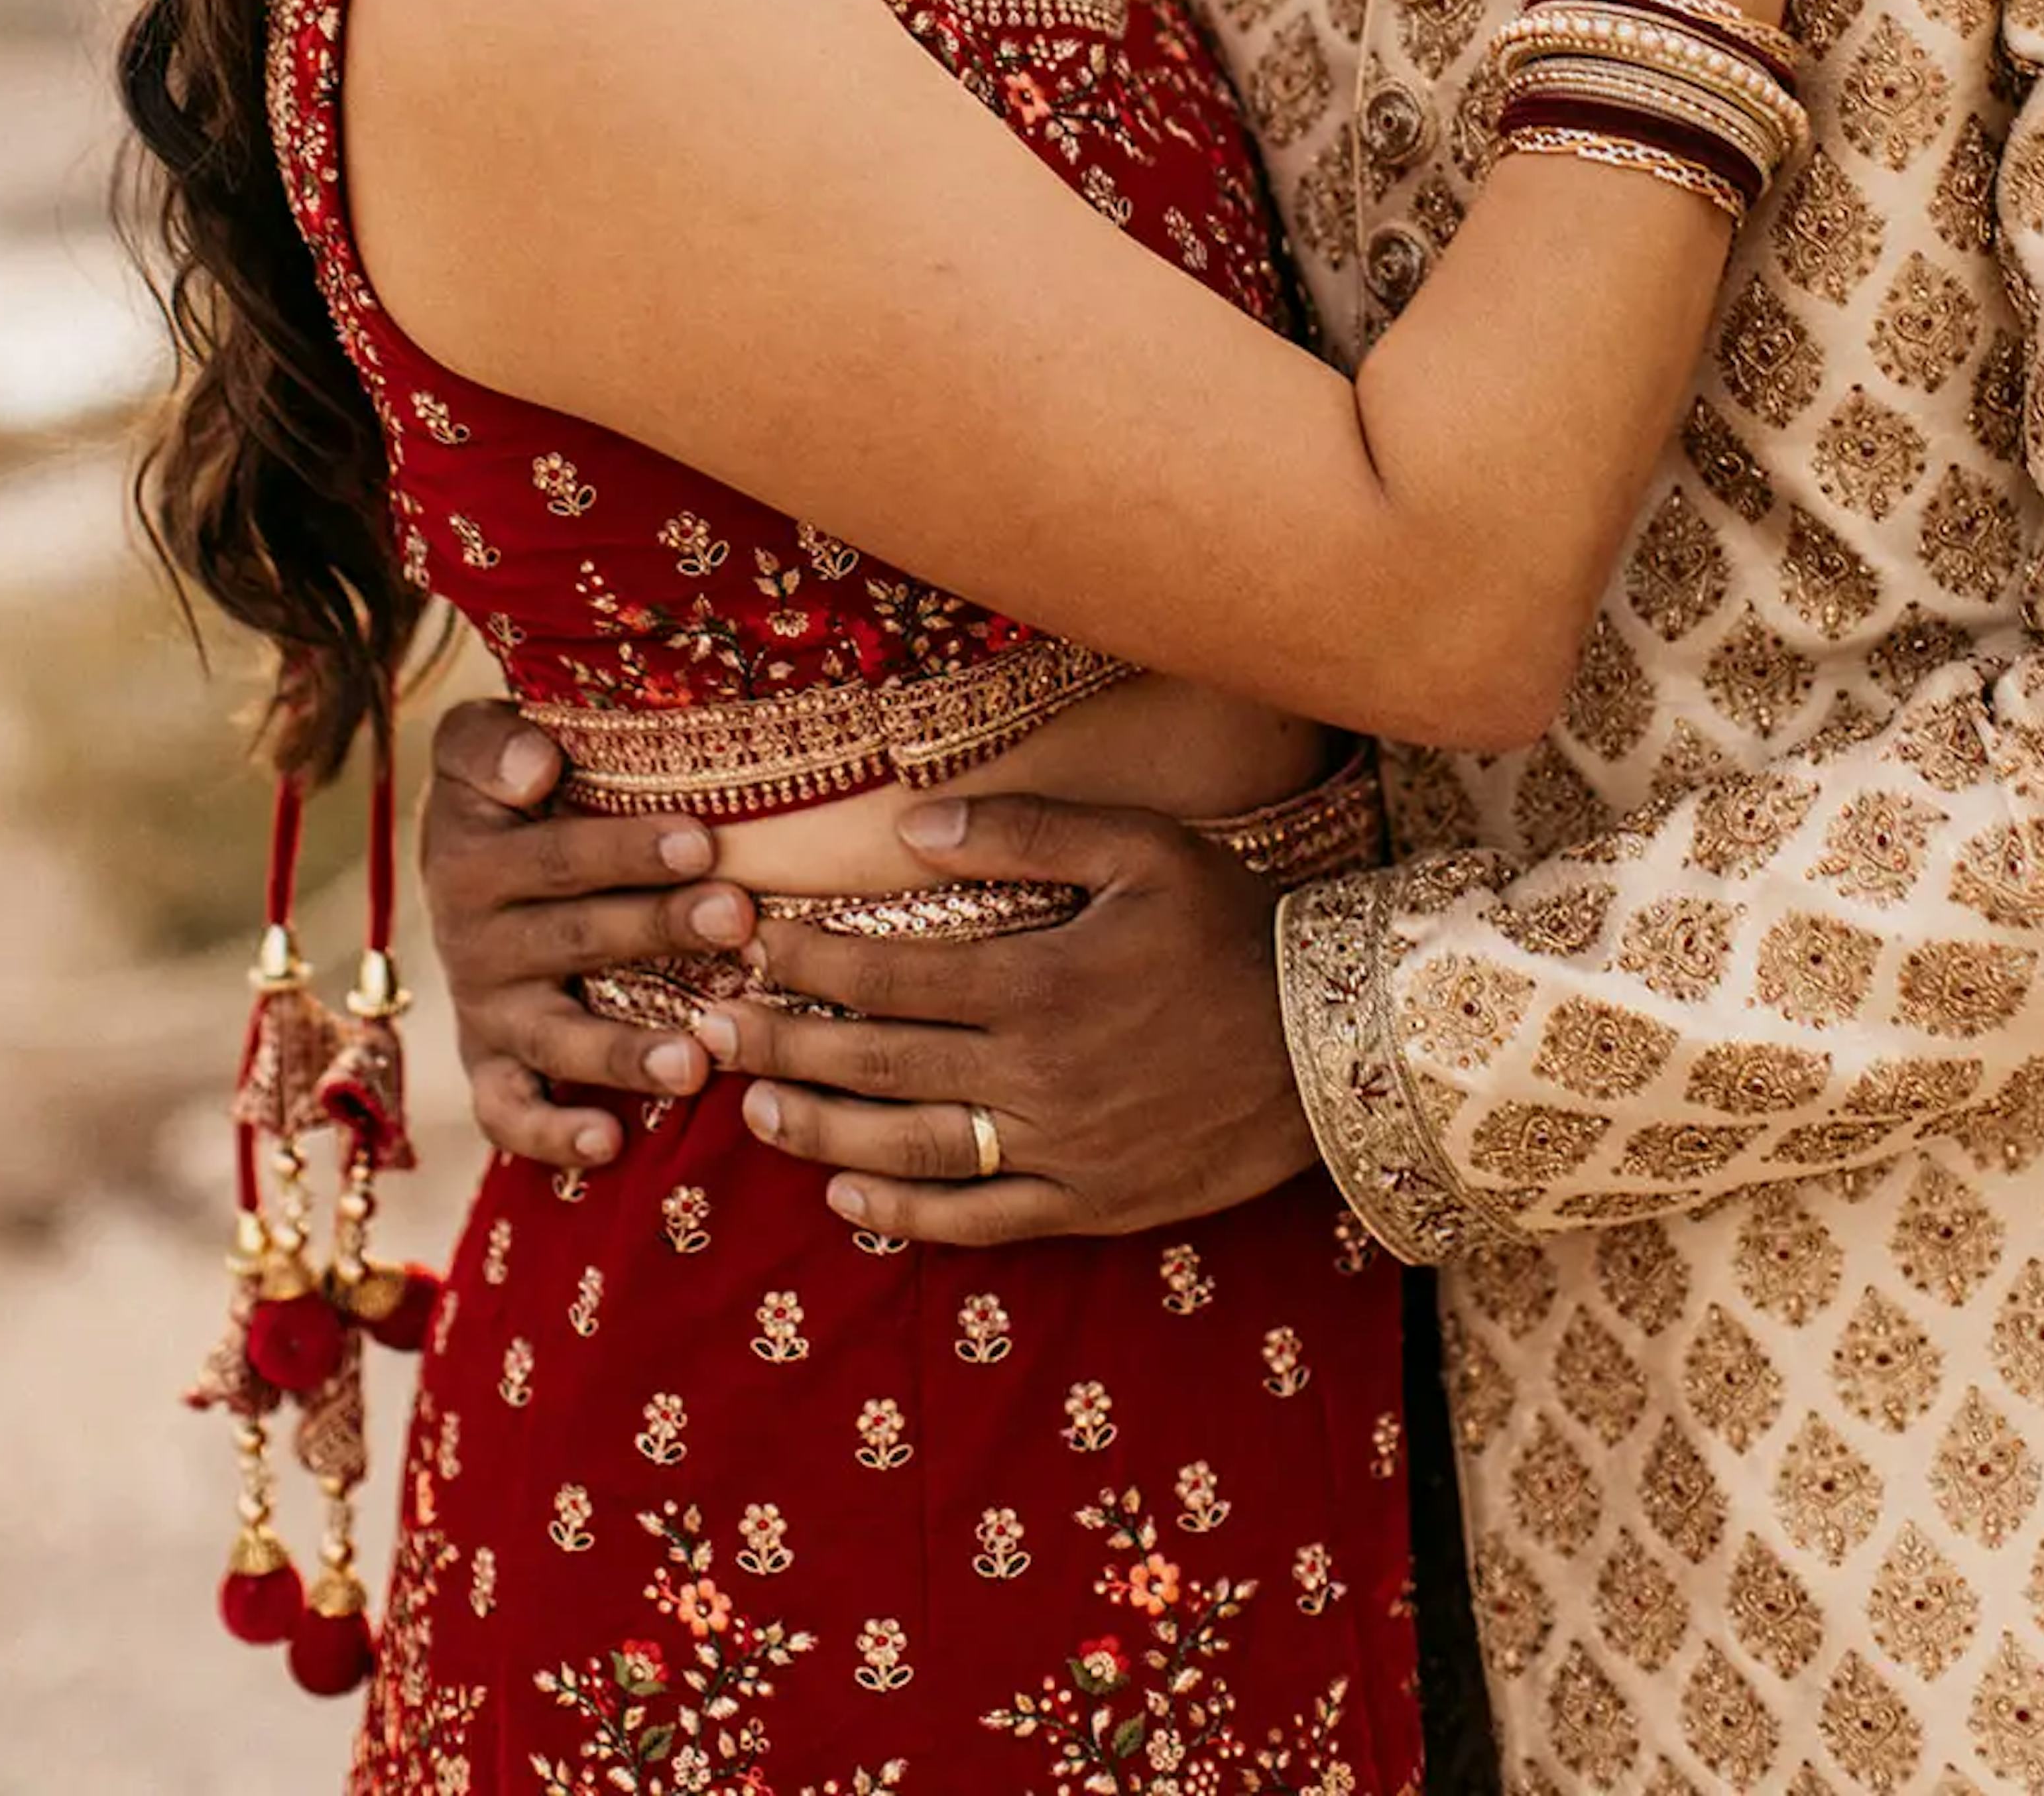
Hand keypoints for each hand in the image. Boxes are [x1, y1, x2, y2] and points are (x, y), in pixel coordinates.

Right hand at [422, 700, 754, 1171]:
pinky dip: (552, 1136)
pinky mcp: (490, 1067)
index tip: (702, 839)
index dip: (627, 849)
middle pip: (576, 938)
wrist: (460, 860)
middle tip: (736, 918)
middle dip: (659, 929)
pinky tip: (608, 1144)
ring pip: (557, 1038)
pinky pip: (509, 1115)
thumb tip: (537, 766)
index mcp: (472, 858)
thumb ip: (491, 744)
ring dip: (625, 1053)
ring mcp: (485, 1012)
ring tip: (694, 1060)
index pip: (558, 856)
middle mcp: (473, 941)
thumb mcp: (474, 746)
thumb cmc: (501, 791)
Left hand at [689, 790, 1314, 1246]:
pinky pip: (981, 1219)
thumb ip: (1021, 828)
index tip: (752, 951)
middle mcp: (1037, 1072)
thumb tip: (908, 824)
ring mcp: (1063, 1148)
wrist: (1337, 1040)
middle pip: (880, 1062)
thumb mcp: (1140, 847)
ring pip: (914, 1146)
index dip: (810, 964)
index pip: (889, 975)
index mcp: (1040, 979)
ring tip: (754, 1110)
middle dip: (783, 1045)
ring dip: (823, 1130)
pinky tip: (848, 1197)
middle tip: (706, 1036)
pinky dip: (906, 1213)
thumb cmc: (1234, 924)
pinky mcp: (1093, 1204)